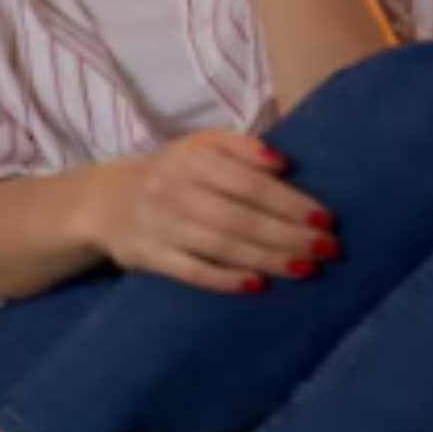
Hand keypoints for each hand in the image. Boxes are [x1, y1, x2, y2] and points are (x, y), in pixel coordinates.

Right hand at [82, 132, 335, 293]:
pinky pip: (192, 271)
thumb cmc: (170, 173)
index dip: (289, 201)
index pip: (248, 182)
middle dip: (288, 234)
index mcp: (191, 159)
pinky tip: (259, 285)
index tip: (326, 217)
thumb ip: (241, 147)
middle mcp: (175, 191)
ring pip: (222, 245)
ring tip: (308, 268)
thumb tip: (284, 163)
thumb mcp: (198, 146)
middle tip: (329, 248)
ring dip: (268, 258)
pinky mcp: (150, 257)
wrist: (102, 202)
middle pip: (240, 217)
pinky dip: (226, 279)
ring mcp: (161, 226)